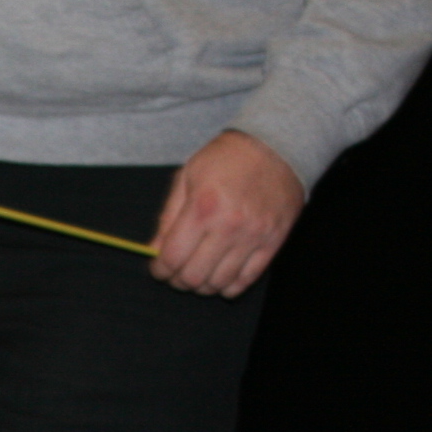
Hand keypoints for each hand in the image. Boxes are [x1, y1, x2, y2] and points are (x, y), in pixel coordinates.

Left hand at [150, 131, 303, 297]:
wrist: (277, 144)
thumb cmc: (227, 158)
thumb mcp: (187, 177)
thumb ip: (168, 217)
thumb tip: (154, 251)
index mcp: (203, 208)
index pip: (172, 259)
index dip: (160, 270)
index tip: (159, 268)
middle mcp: (229, 226)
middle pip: (194, 277)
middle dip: (178, 280)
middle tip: (177, 273)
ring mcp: (254, 236)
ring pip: (219, 283)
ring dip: (203, 285)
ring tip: (199, 273)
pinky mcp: (274, 241)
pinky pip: (247, 279)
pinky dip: (229, 286)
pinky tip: (221, 278)